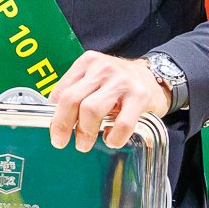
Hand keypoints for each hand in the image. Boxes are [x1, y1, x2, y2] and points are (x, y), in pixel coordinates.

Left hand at [46, 51, 171, 151]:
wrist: (154, 77)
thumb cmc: (117, 83)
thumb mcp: (94, 79)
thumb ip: (76, 92)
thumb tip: (55, 119)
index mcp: (87, 63)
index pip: (62, 91)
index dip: (54, 115)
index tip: (54, 131)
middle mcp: (102, 69)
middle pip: (72, 99)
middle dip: (63, 125)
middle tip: (61, 142)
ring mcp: (121, 82)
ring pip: (91, 110)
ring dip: (85, 132)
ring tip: (84, 144)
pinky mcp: (139, 96)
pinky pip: (121, 123)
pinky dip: (113, 137)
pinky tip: (111, 139)